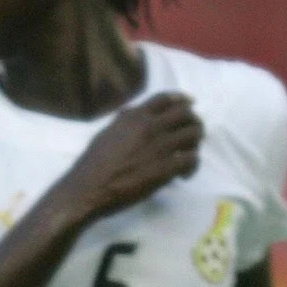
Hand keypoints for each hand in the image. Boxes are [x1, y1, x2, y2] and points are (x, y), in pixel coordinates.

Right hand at [58, 93, 203, 221]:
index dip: (181, 99)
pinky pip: (192, 159)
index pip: (165, 98)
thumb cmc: (93, 162)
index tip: (190, 103)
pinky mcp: (166, 168)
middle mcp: (151, 127)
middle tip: (194, 131)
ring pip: (194, 134)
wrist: (90, 188)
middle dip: (193, 120)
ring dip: (196, 142)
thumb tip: (135, 111)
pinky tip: (185, 173)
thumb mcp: (107, 132)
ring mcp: (160, 147)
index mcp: (135, 116)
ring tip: (190, 152)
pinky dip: (193, 165)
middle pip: (186, 114)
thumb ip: (125, 120)